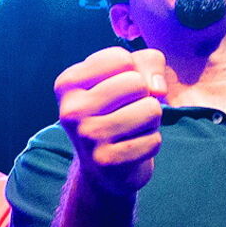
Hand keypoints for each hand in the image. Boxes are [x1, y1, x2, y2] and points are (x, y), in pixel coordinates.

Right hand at [56, 46, 167, 194]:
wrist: (102, 168)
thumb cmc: (118, 110)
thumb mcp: (128, 74)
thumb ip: (148, 61)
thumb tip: (158, 90)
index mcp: (68, 84)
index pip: (121, 59)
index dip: (132, 72)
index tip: (117, 91)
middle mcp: (71, 109)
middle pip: (136, 83)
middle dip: (143, 97)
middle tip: (126, 113)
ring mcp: (87, 137)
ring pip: (150, 109)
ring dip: (150, 121)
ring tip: (130, 130)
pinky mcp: (106, 161)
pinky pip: (154, 140)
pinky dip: (151, 143)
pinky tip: (132, 148)